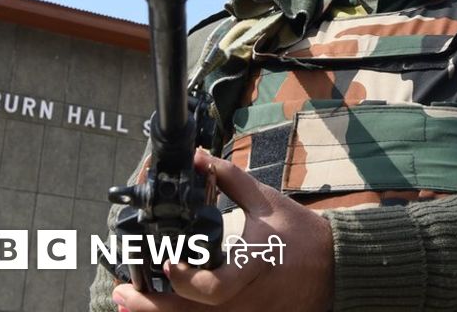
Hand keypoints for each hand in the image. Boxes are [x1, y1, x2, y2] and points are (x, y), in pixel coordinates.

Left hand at [112, 149, 333, 311]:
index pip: (215, 288)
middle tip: (122, 292)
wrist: (334, 268)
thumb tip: (200, 158)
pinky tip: (161, 310)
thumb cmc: (300, 234)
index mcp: (254, 263)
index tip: (166, 264)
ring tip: (130, 302)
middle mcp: (247, 297)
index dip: (185, 282)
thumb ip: (231, 180)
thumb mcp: (267, 202)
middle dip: (151, 305)